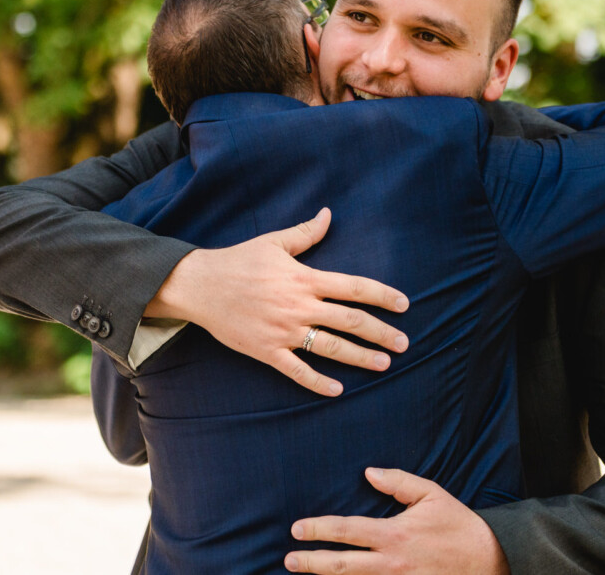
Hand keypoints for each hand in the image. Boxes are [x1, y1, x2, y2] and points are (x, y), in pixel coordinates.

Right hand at [145, 208, 409, 396]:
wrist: (200, 285)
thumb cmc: (238, 261)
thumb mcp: (274, 242)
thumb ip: (306, 233)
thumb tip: (328, 214)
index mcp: (304, 278)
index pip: (353, 287)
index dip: (382, 295)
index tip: (403, 305)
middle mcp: (299, 306)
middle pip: (350, 320)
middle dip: (381, 333)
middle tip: (404, 344)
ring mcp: (284, 331)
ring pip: (331, 347)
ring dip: (360, 357)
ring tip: (383, 364)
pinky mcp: (266, 350)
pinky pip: (297, 370)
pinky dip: (317, 382)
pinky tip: (338, 390)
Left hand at [285, 468, 509, 574]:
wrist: (488, 560)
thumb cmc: (458, 524)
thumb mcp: (431, 494)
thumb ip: (398, 482)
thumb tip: (370, 473)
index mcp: (394, 534)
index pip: (347, 531)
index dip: (319, 530)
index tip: (297, 529)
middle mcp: (391, 563)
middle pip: (342, 566)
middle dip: (312, 563)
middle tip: (289, 559)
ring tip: (304, 574)